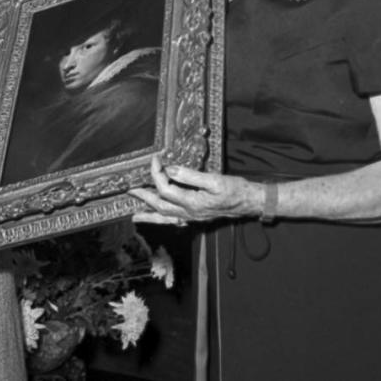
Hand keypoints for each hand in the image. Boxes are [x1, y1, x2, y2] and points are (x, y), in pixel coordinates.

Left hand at [129, 156, 260, 223]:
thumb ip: (191, 176)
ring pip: (165, 218)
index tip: (155, 159)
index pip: (166, 188)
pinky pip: (174, 221)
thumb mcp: (215, 180)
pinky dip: (163, 220)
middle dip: (144, 197)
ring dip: (149, 215)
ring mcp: (192, 218)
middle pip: (160, 206)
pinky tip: (159, 218)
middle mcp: (189, 213)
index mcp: (192, 202)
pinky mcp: (197, 218)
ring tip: (135, 215)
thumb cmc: (235, 190)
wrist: (250, 203)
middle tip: (130, 190)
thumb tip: (171, 170)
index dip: (157, 173)